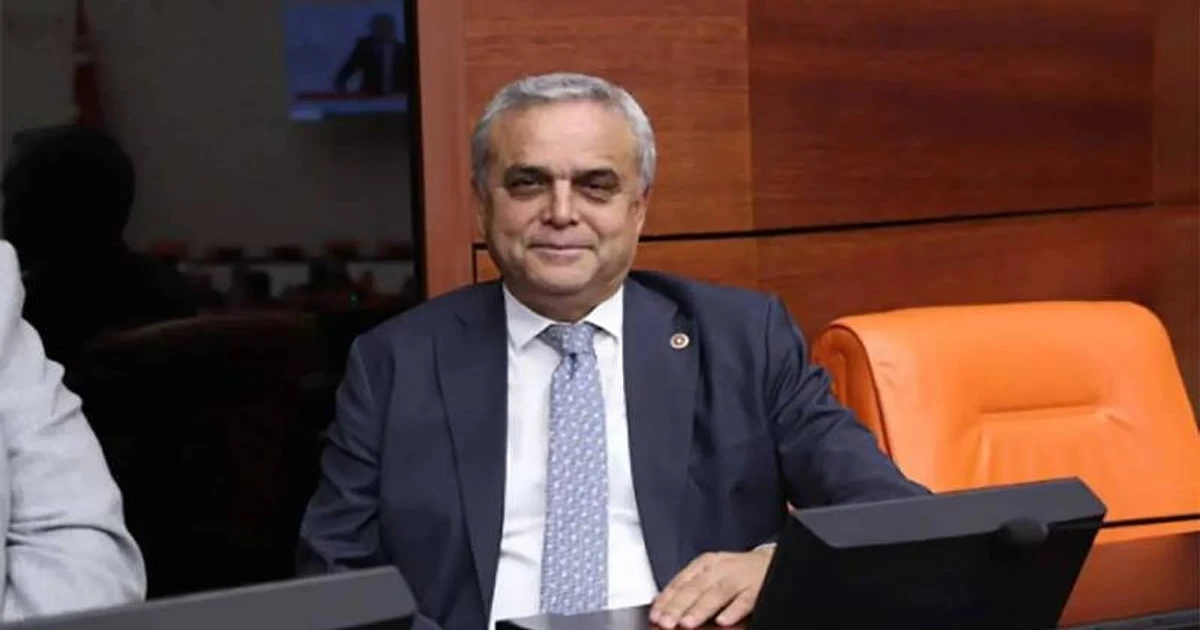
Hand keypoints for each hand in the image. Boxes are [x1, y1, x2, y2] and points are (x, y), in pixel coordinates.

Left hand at [649, 547, 773, 628]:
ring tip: (687, 623)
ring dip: (701, 609)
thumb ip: (689, 587)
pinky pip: (745, 600)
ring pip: (717, 593)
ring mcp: (740, 578)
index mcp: (706, 563)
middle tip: (666, 622)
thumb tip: (662, 604)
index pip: (681, 582)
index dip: (667, 599)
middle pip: (696, 588)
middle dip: (679, 606)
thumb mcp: (711, 573)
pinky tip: (723, 620)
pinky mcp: (758, 588)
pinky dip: (733, 610)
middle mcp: (721, 568)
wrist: (771, 562)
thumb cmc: (736, 571)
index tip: (655, 614)